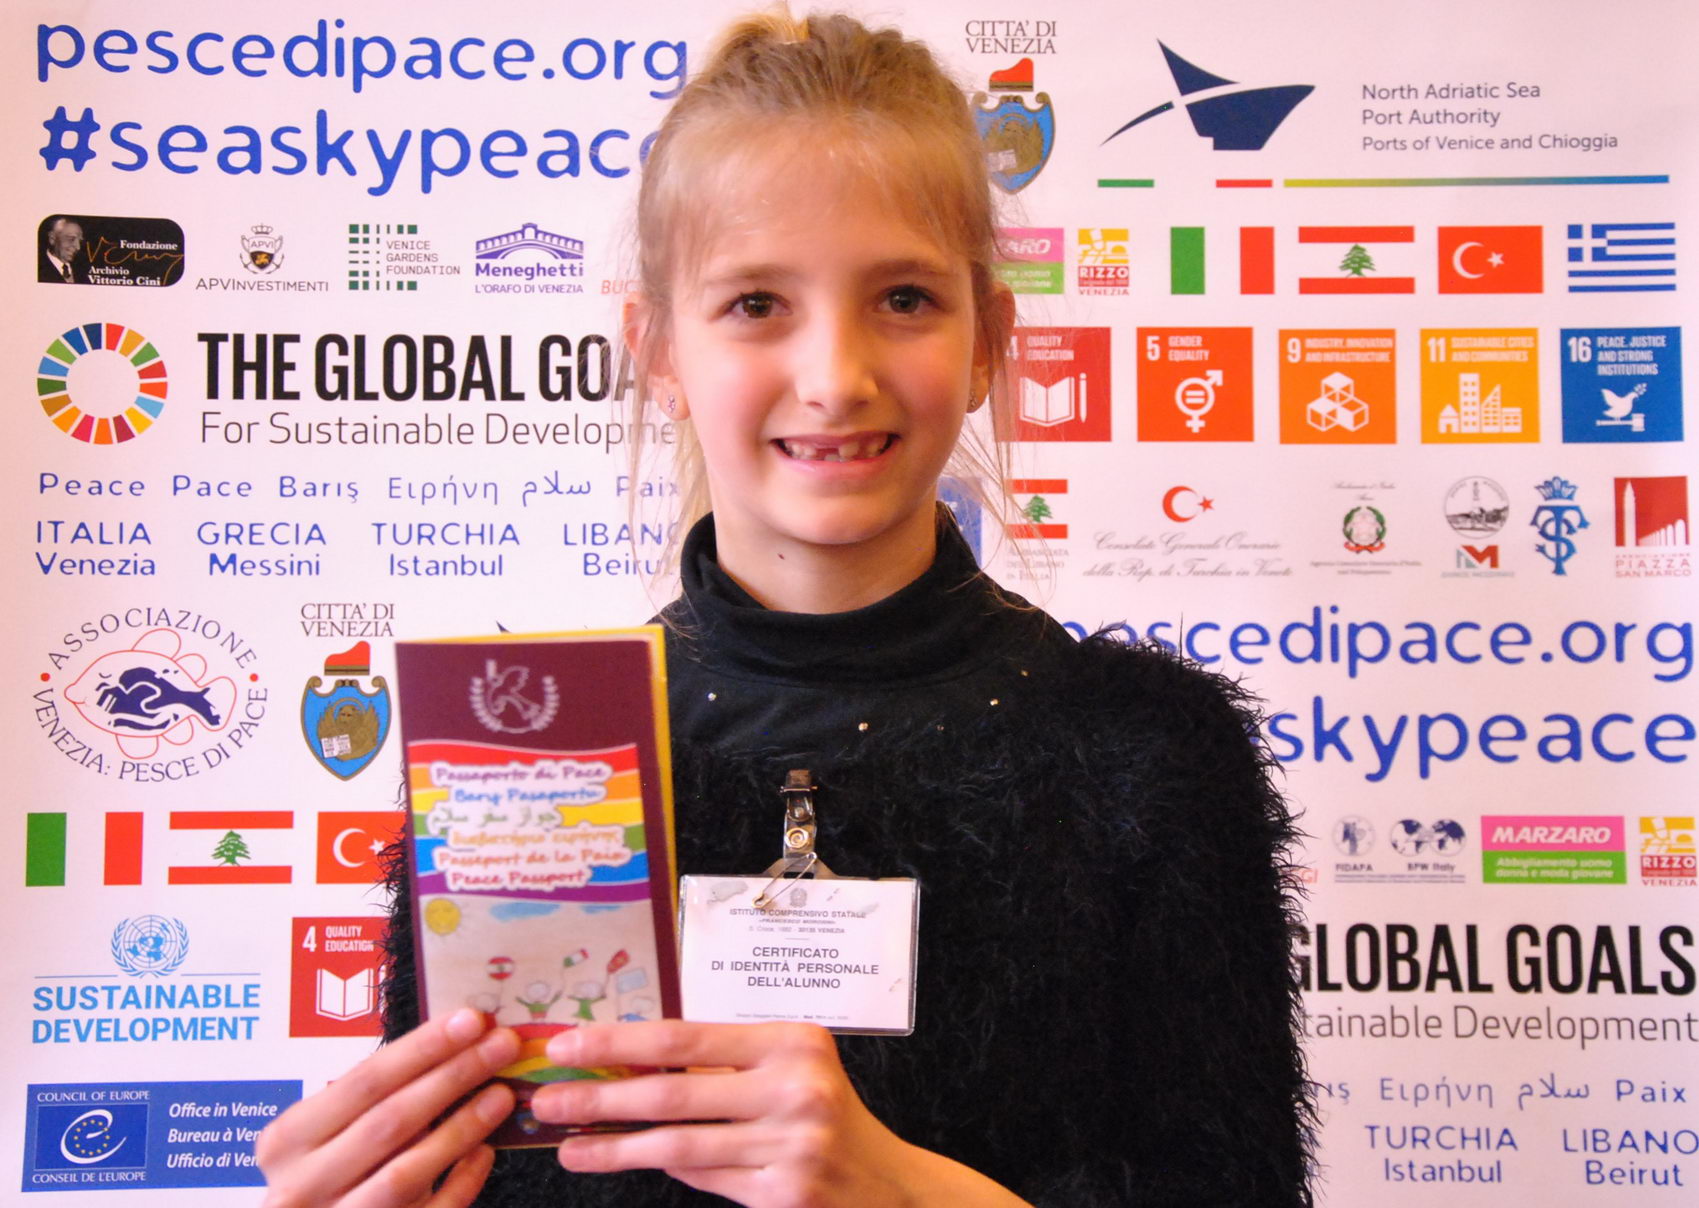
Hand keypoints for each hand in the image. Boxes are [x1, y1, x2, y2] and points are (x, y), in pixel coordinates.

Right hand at [256, 1008, 518, 1207]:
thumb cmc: (315, 1178)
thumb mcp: (318, 1137)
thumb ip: (367, 1104)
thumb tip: (451, 1049)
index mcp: (286, 1141)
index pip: (364, 1081)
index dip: (423, 1047)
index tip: (471, 1020)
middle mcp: (301, 1184)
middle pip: (390, 1121)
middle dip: (453, 1077)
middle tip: (501, 1046)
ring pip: (406, 1172)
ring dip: (460, 1129)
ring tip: (501, 1096)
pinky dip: (459, 1182)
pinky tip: (484, 1153)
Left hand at [531, 1020, 1029, 1207]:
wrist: (888, 1185)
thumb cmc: (827, 1113)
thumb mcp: (790, 1066)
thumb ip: (724, 1062)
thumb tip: (632, 1061)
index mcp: (792, 1042)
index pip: (684, 1036)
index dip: (618, 1041)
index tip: (568, 1045)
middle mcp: (795, 1089)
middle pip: (671, 1092)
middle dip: (599, 1096)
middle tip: (548, 1099)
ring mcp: (790, 1145)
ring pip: (677, 1146)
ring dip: (613, 1146)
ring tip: (568, 1145)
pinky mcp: (782, 1193)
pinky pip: (704, 1179)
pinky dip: (664, 1168)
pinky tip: (627, 1160)